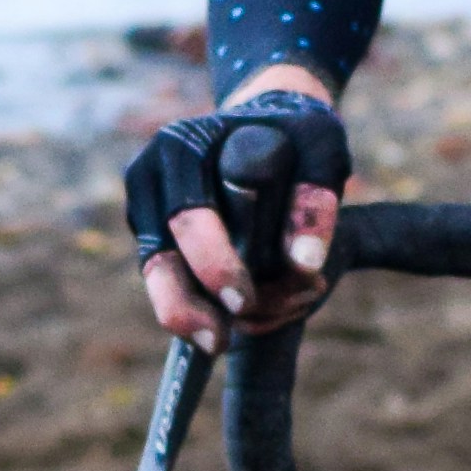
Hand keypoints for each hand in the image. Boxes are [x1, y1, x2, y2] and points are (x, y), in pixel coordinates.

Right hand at [126, 79, 350, 350]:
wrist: (271, 125)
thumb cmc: (299, 135)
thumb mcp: (321, 149)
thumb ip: (316, 196)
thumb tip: (304, 264)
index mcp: (181, 148)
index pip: (190, 215)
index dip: (213, 262)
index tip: (243, 302)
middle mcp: (152, 180)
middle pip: (158, 256)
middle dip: (187, 305)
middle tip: (221, 341)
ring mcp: (149, 212)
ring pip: (160, 278)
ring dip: (189, 317)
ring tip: (219, 344)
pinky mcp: (159, 238)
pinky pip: (173, 282)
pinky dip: (202, 306)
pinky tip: (235, 324)